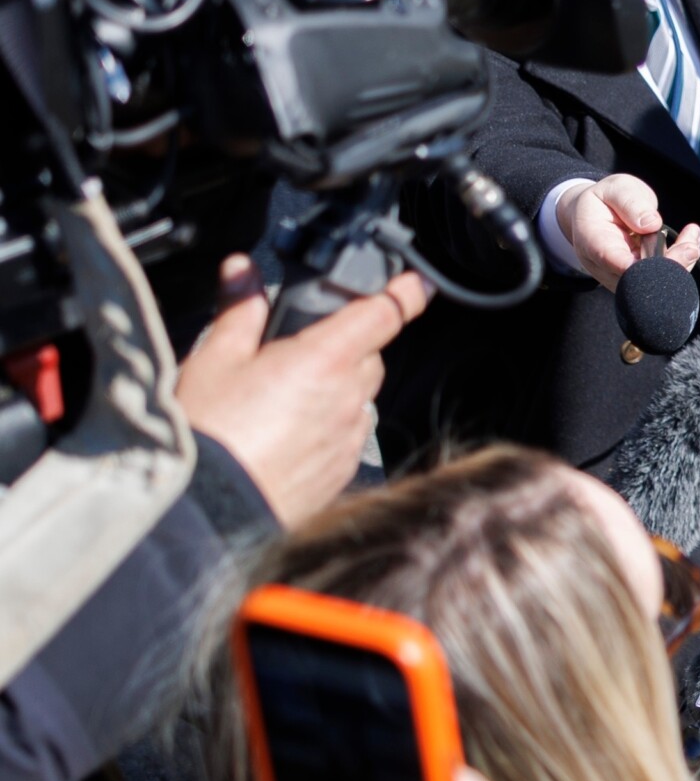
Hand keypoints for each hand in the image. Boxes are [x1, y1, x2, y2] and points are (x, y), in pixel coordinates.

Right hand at [175, 255, 428, 526]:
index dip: (405, 293)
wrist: (204, 509)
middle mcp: (349, 396)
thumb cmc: (209, 433)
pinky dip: (331, 426)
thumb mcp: (214, 359)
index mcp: (326, 359)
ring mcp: (350, 437)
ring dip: (337, 389)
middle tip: (300, 350)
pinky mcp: (342, 470)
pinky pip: (349, 435)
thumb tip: (243, 271)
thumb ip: (240, 310)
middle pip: (368, 356)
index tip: (415, 283)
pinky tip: (288, 433)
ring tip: (285, 397)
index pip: (385, 314)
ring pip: (359, 397)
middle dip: (345, 346)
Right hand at [559, 175, 699, 286]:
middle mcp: (605, 266)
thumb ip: (630, 203)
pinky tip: (689, 241)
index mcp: (593, 242)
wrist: (593, 216)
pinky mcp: (636, 279)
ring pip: (653, 282)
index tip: (666, 253)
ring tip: (692, 236)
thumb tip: (651, 224)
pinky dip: (680, 260)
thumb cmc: (603, 201)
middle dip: (671, 264)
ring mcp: (620, 276)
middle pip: (639, 278)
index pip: (615, 261)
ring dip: (681, 262)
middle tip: (691, 245)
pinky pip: (660, 277)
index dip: (641, 266)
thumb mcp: (615, 189)